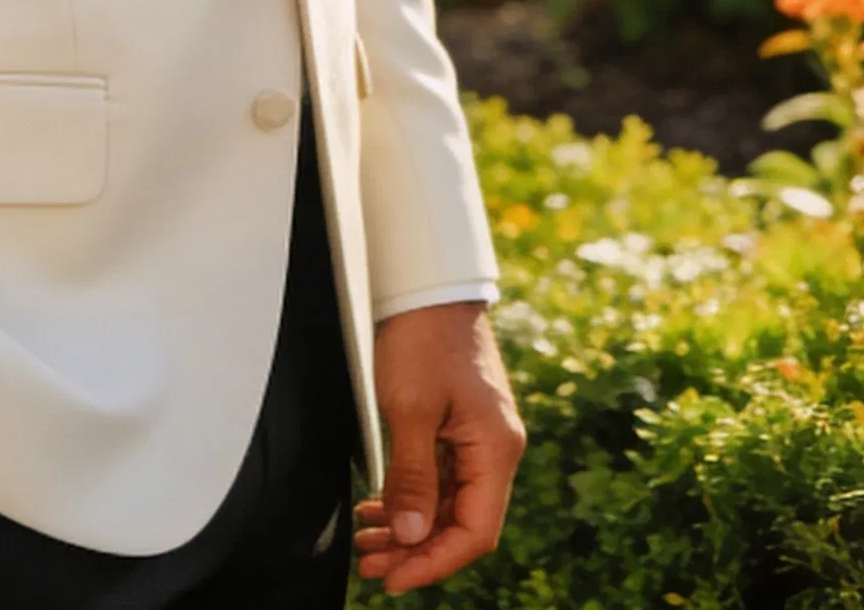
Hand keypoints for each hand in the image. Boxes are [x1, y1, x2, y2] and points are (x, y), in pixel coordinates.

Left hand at [354, 303, 523, 595]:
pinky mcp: (459, 428)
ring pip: (447, 505)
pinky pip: (439, 480)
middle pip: (460, 523)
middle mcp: (494, 451)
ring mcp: (477, 440)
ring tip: (367, 544)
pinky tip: (378, 508)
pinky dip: (410, 499)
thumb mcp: (411, 410)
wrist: (428, 285)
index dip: (434, 563)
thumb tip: (413, 538)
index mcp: (496, 450)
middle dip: (415, 550)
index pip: (475, 533)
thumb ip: (414, 479)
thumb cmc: (424, 337)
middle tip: (370, 565)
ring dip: (408, 528)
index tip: (394, 578)